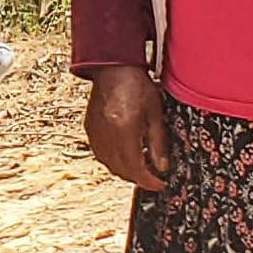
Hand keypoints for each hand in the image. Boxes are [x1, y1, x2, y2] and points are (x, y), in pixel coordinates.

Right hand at [85, 68, 173, 191]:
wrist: (113, 69)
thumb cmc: (137, 86)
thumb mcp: (155, 114)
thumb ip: (158, 143)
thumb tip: (162, 167)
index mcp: (125, 131)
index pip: (136, 168)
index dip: (148, 182)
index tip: (160, 184)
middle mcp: (107, 136)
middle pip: (122, 170)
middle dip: (139, 178)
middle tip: (153, 176)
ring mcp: (96, 133)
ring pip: (110, 165)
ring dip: (126, 170)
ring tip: (141, 164)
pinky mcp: (90, 129)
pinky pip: (101, 154)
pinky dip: (114, 160)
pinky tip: (125, 153)